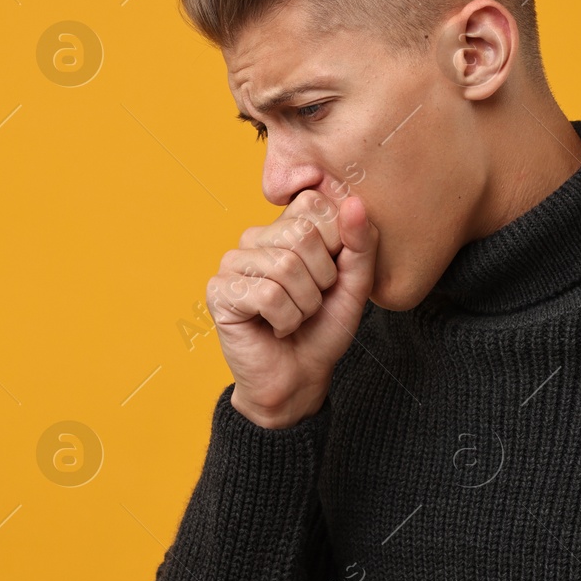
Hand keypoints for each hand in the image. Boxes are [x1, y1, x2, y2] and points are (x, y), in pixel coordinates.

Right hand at [205, 191, 378, 427]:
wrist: (300, 377)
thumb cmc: (324, 328)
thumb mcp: (355, 284)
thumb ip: (361, 243)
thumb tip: (354, 203)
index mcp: (286, 225)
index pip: (314, 203)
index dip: (336, 244)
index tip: (329, 276)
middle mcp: (255, 237)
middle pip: (301, 234)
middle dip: (321, 279)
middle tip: (311, 302)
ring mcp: (232, 262)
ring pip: (284, 266)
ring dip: (304, 305)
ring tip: (295, 317)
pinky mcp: (219, 291)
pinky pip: (268, 295)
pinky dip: (285, 320)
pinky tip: (276, 327)